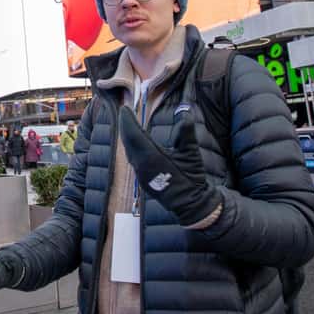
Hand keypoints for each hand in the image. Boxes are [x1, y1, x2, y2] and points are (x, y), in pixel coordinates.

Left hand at [117, 106, 221, 226]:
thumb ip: (185, 131)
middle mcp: (141, 165)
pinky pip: (132, 158)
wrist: (190, 204)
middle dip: (125, 126)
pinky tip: (134, 144)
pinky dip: (131, 147)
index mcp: (151, 157)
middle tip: (123, 113)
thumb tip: (184, 110)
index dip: (128, 120)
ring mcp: (140, 174)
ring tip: (127, 125)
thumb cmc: (190, 179)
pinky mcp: (143, 179)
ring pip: (129, 150)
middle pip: (128, 141)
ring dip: (127, 137)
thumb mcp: (190, 153)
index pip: (134, 134)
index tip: (124, 109)